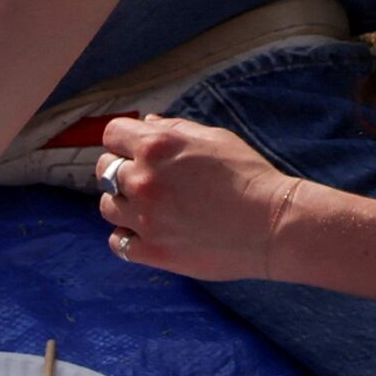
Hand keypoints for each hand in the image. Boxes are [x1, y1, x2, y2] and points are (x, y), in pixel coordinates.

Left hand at [93, 115, 302, 284]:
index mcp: (156, 146)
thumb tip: (146, 124)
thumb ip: (174, 130)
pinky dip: (127, 236)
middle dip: (121, 170)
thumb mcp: (214, 138)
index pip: (112, 135)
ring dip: (122, 204)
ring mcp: (144, 218)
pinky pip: (118, 242)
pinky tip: (147, 232)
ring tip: (149, 207)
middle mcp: (143, 180)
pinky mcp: (152, 251)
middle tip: (146, 180)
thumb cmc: (248, 176)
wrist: (271, 224)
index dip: (123, 141)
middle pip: (104, 170)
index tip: (133, 149)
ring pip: (107, 207)